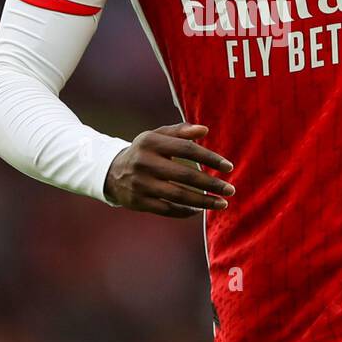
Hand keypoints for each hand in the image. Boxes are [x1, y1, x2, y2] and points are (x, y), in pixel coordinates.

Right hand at [103, 122, 234, 217]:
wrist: (111, 173)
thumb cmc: (144, 152)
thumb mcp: (157, 136)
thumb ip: (180, 131)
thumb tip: (205, 130)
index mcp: (151, 142)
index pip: (187, 149)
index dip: (210, 158)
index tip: (228, 167)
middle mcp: (145, 162)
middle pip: (185, 175)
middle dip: (211, 184)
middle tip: (230, 190)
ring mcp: (141, 184)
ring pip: (178, 196)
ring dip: (203, 201)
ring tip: (221, 204)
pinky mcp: (138, 202)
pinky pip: (167, 209)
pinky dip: (185, 212)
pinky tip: (199, 210)